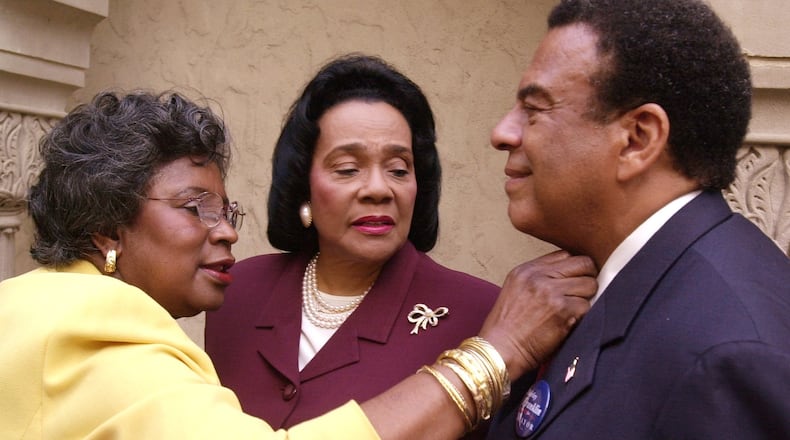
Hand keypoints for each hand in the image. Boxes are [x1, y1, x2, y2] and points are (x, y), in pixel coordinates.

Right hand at [479, 250, 596, 378]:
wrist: (499, 350)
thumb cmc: (506, 328)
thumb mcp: (514, 291)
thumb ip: (537, 279)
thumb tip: (567, 277)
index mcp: (526, 270)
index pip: (565, 255)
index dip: (575, 268)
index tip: (575, 279)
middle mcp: (538, 276)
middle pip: (583, 264)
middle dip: (587, 278)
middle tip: (582, 294)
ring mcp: (551, 292)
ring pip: (589, 285)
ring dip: (585, 300)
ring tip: (572, 312)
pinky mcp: (563, 310)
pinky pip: (587, 306)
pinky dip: (582, 317)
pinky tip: (569, 324)